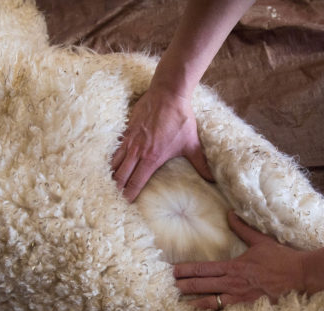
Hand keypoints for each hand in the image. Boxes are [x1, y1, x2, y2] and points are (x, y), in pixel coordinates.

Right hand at [110, 86, 212, 201]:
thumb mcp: (192, 144)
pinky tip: (111, 164)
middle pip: (120, 175)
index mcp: (152, 158)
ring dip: (112, 174)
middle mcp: (137, 151)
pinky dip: (111, 159)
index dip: (129, 194)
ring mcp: (129, 140)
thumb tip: (212, 179)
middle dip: (117, 188)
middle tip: (116, 196)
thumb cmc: (180, 119)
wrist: (168, 95)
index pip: (136, 182)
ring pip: (114, 163)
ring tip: (111, 183)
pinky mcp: (126, 130)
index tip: (126, 202)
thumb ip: (201, 163)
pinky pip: (115, 148)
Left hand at [174, 211, 310, 310]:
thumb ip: (243, 228)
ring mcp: (240, 299)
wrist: (300, 276)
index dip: (186, 270)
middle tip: (167, 289)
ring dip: (194, 304)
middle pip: (202, 286)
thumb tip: (230, 213)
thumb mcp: (260, 241)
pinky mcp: (248, 310)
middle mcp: (233, 283)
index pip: (204, 268)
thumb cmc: (281, 259)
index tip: (172, 271)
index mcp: (234, 266)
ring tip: (179, 307)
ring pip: (211, 303)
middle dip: (183, 287)